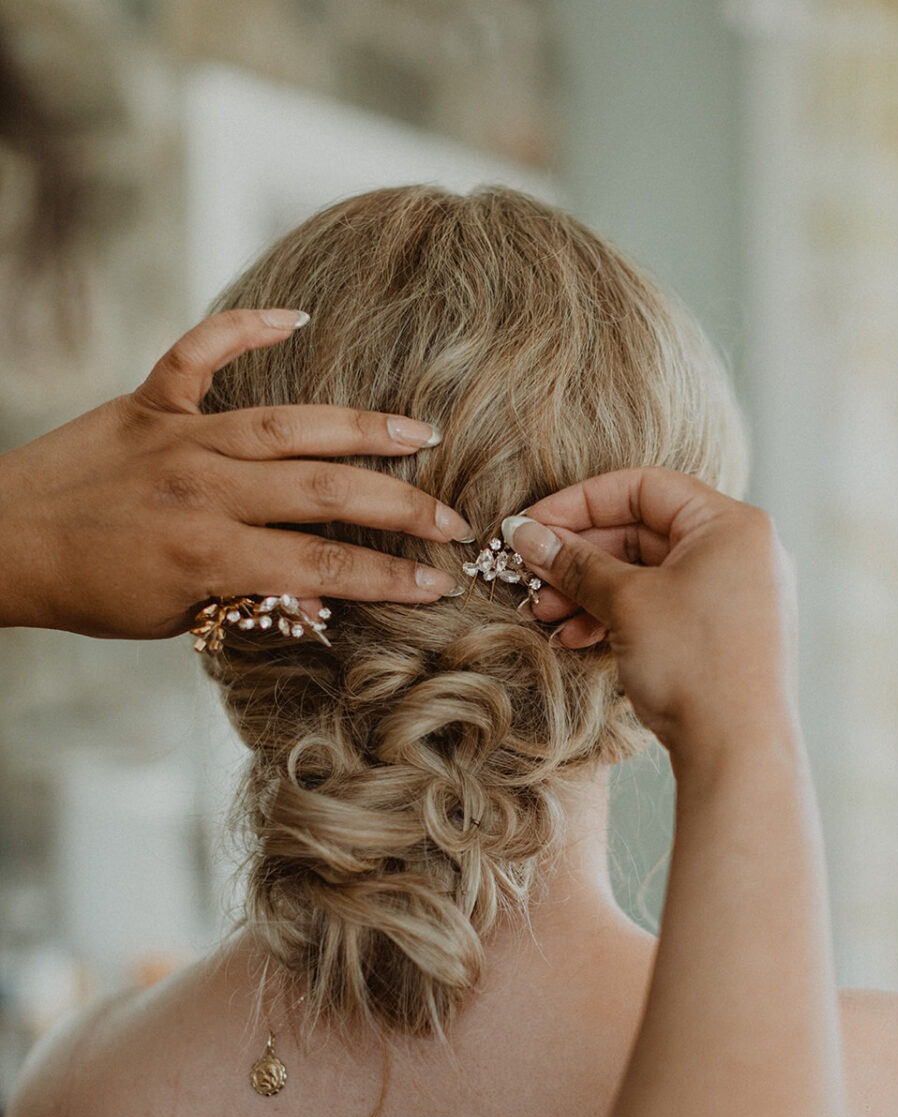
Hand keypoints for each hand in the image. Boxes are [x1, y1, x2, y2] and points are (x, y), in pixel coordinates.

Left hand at [0, 309, 470, 638]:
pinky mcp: (148, 401)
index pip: (323, 567)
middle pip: (325, 493)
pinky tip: (297, 319)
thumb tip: (322, 600)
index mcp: (208, 555)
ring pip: (288, 426)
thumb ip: (249, 602)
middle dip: (400, 508)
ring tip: (418, 432)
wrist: (4, 541)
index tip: (438, 582)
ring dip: (361, 428)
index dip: (388, 578)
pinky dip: (246, 328)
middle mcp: (202, 490)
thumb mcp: (176, 617)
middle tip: (453, 518)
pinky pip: (201, 353)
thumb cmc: (92, 591)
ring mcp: (178, 437)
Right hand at [506, 468, 797, 761]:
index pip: (643, 488)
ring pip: (648, 574)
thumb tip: (526, 534)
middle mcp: (741, 552)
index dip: (580, 503)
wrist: (738, 751)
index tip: (531, 526)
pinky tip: (577, 637)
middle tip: (530, 576)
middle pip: (642, 531)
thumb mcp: (626, 603)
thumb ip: (575, 563)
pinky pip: (663, 607)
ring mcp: (735, 595)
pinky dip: (618, 616)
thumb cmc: (694, 665)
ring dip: (590, 591)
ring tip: (544, 613)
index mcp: (731, 524)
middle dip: (579, 556)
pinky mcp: (723, 634)